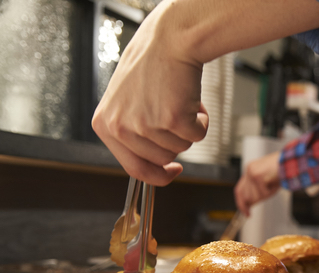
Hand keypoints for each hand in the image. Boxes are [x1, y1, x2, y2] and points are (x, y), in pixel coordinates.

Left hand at [92, 1, 208, 185]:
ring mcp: (146, 124)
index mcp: (105, 125)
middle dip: (175, 140)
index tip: (172, 170)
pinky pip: (197, 136)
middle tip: (175, 113)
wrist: (170, 40)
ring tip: (180, 101)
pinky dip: (202, 121)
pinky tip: (192, 100)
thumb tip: (155, 164)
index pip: (134, 168)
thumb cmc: (151, 66)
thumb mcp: (126, 103)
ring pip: (181, 148)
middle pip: (162, 159)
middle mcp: (121, 126)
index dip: (158, 174)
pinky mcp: (171, 119)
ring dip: (188, 128)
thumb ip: (133, 133)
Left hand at [234, 152, 280, 215]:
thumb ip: (258, 190)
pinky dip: (271, 191)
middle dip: (257, 200)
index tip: (246, 212)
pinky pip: (263, 193)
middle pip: (247, 196)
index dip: (241, 204)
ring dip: (267, 194)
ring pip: (255, 196)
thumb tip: (251, 203)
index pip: (239, 190)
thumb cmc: (283, 169)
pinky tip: (275, 183)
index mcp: (250, 170)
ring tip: (274, 184)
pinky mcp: (257, 175)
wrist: (291, 160)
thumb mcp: (268, 180)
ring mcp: (252, 173)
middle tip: (268, 194)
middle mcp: (249, 171)